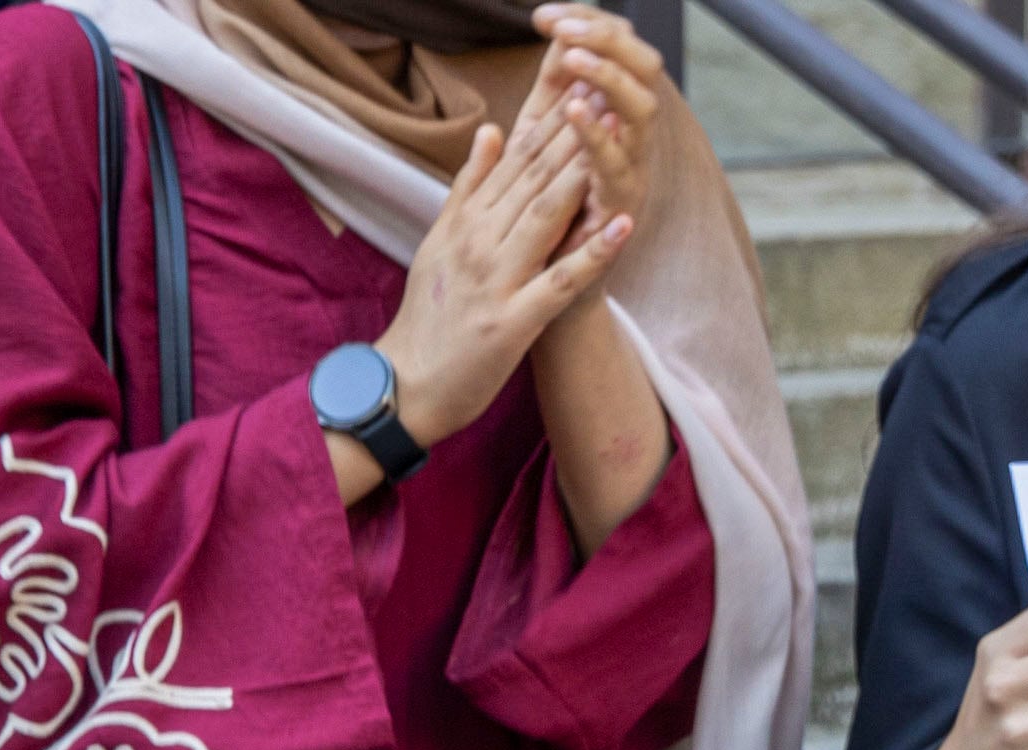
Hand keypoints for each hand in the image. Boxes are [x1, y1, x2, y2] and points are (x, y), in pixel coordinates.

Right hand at [374, 107, 627, 450]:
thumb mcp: (440, 242)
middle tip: (608, 92)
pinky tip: (621, 225)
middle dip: (573, 133)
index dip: (551, 120)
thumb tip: (492, 130)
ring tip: (616, 136)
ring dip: (583, 173)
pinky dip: (592, 253)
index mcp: (464, 222)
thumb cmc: (429, 317)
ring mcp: (495, 282)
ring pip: (545, 217)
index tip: (583, 86)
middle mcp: (478, 244)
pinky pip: (559, 282)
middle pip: (532, 178)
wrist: (405, 385)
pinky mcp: (512, 324)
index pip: (513, 161)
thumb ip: (468, 187)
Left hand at [524, 6, 663, 259]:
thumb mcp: (541, 141)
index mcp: (613, 113)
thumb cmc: (541, 215)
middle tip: (566, 25)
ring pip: (641, 109)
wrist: (542, 290)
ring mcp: (633, 170)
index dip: (587, 23)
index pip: (616, 49)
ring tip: (574, 55)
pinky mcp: (622, 207)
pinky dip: (598, 136)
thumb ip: (551, 91)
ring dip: (609, 77)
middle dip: (607, 39)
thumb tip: (553, 32)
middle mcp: (632, 136)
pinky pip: (618, 165)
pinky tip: (576, 110)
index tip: (543, 13)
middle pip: (642, 67)